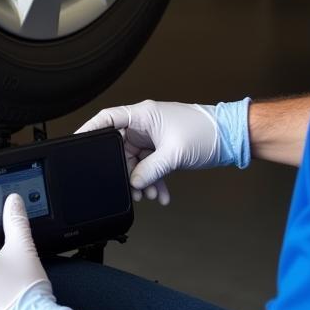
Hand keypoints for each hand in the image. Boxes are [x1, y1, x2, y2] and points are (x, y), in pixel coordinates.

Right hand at [77, 99, 250, 200]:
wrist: (232, 138)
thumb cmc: (207, 133)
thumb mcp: (173, 155)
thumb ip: (148, 170)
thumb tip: (133, 182)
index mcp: (143, 115)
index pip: (107, 119)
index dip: (90, 130)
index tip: (77, 142)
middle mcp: (146, 124)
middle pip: (121, 147)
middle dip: (125, 170)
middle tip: (129, 187)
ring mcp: (155, 136)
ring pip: (137, 161)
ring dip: (142, 180)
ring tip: (150, 194)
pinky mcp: (165, 148)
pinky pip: (151, 166)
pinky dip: (154, 180)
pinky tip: (161, 195)